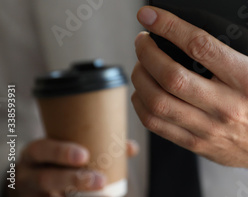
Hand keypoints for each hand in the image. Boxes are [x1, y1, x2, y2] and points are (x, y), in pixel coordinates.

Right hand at [7, 138, 138, 196]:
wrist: (27, 181)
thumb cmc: (54, 160)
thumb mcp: (63, 148)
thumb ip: (94, 144)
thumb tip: (131, 148)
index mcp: (35, 153)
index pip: (43, 149)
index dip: (62, 152)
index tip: (84, 156)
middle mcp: (28, 174)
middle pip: (46, 178)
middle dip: (75, 179)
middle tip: (101, 181)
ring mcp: (31, 194)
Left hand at [131, 0, 247, 176]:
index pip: (200, 47)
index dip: (169, 27)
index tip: (151, 15)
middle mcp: (227, 105)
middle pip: (172, 76)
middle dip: (148, 52)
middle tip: (143, 39)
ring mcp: (211, 128)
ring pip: (159, 103)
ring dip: (141, 78)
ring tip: (142, 62)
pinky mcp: (199, 143)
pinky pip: (158, 126)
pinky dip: (142, 105)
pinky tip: (144, 90)